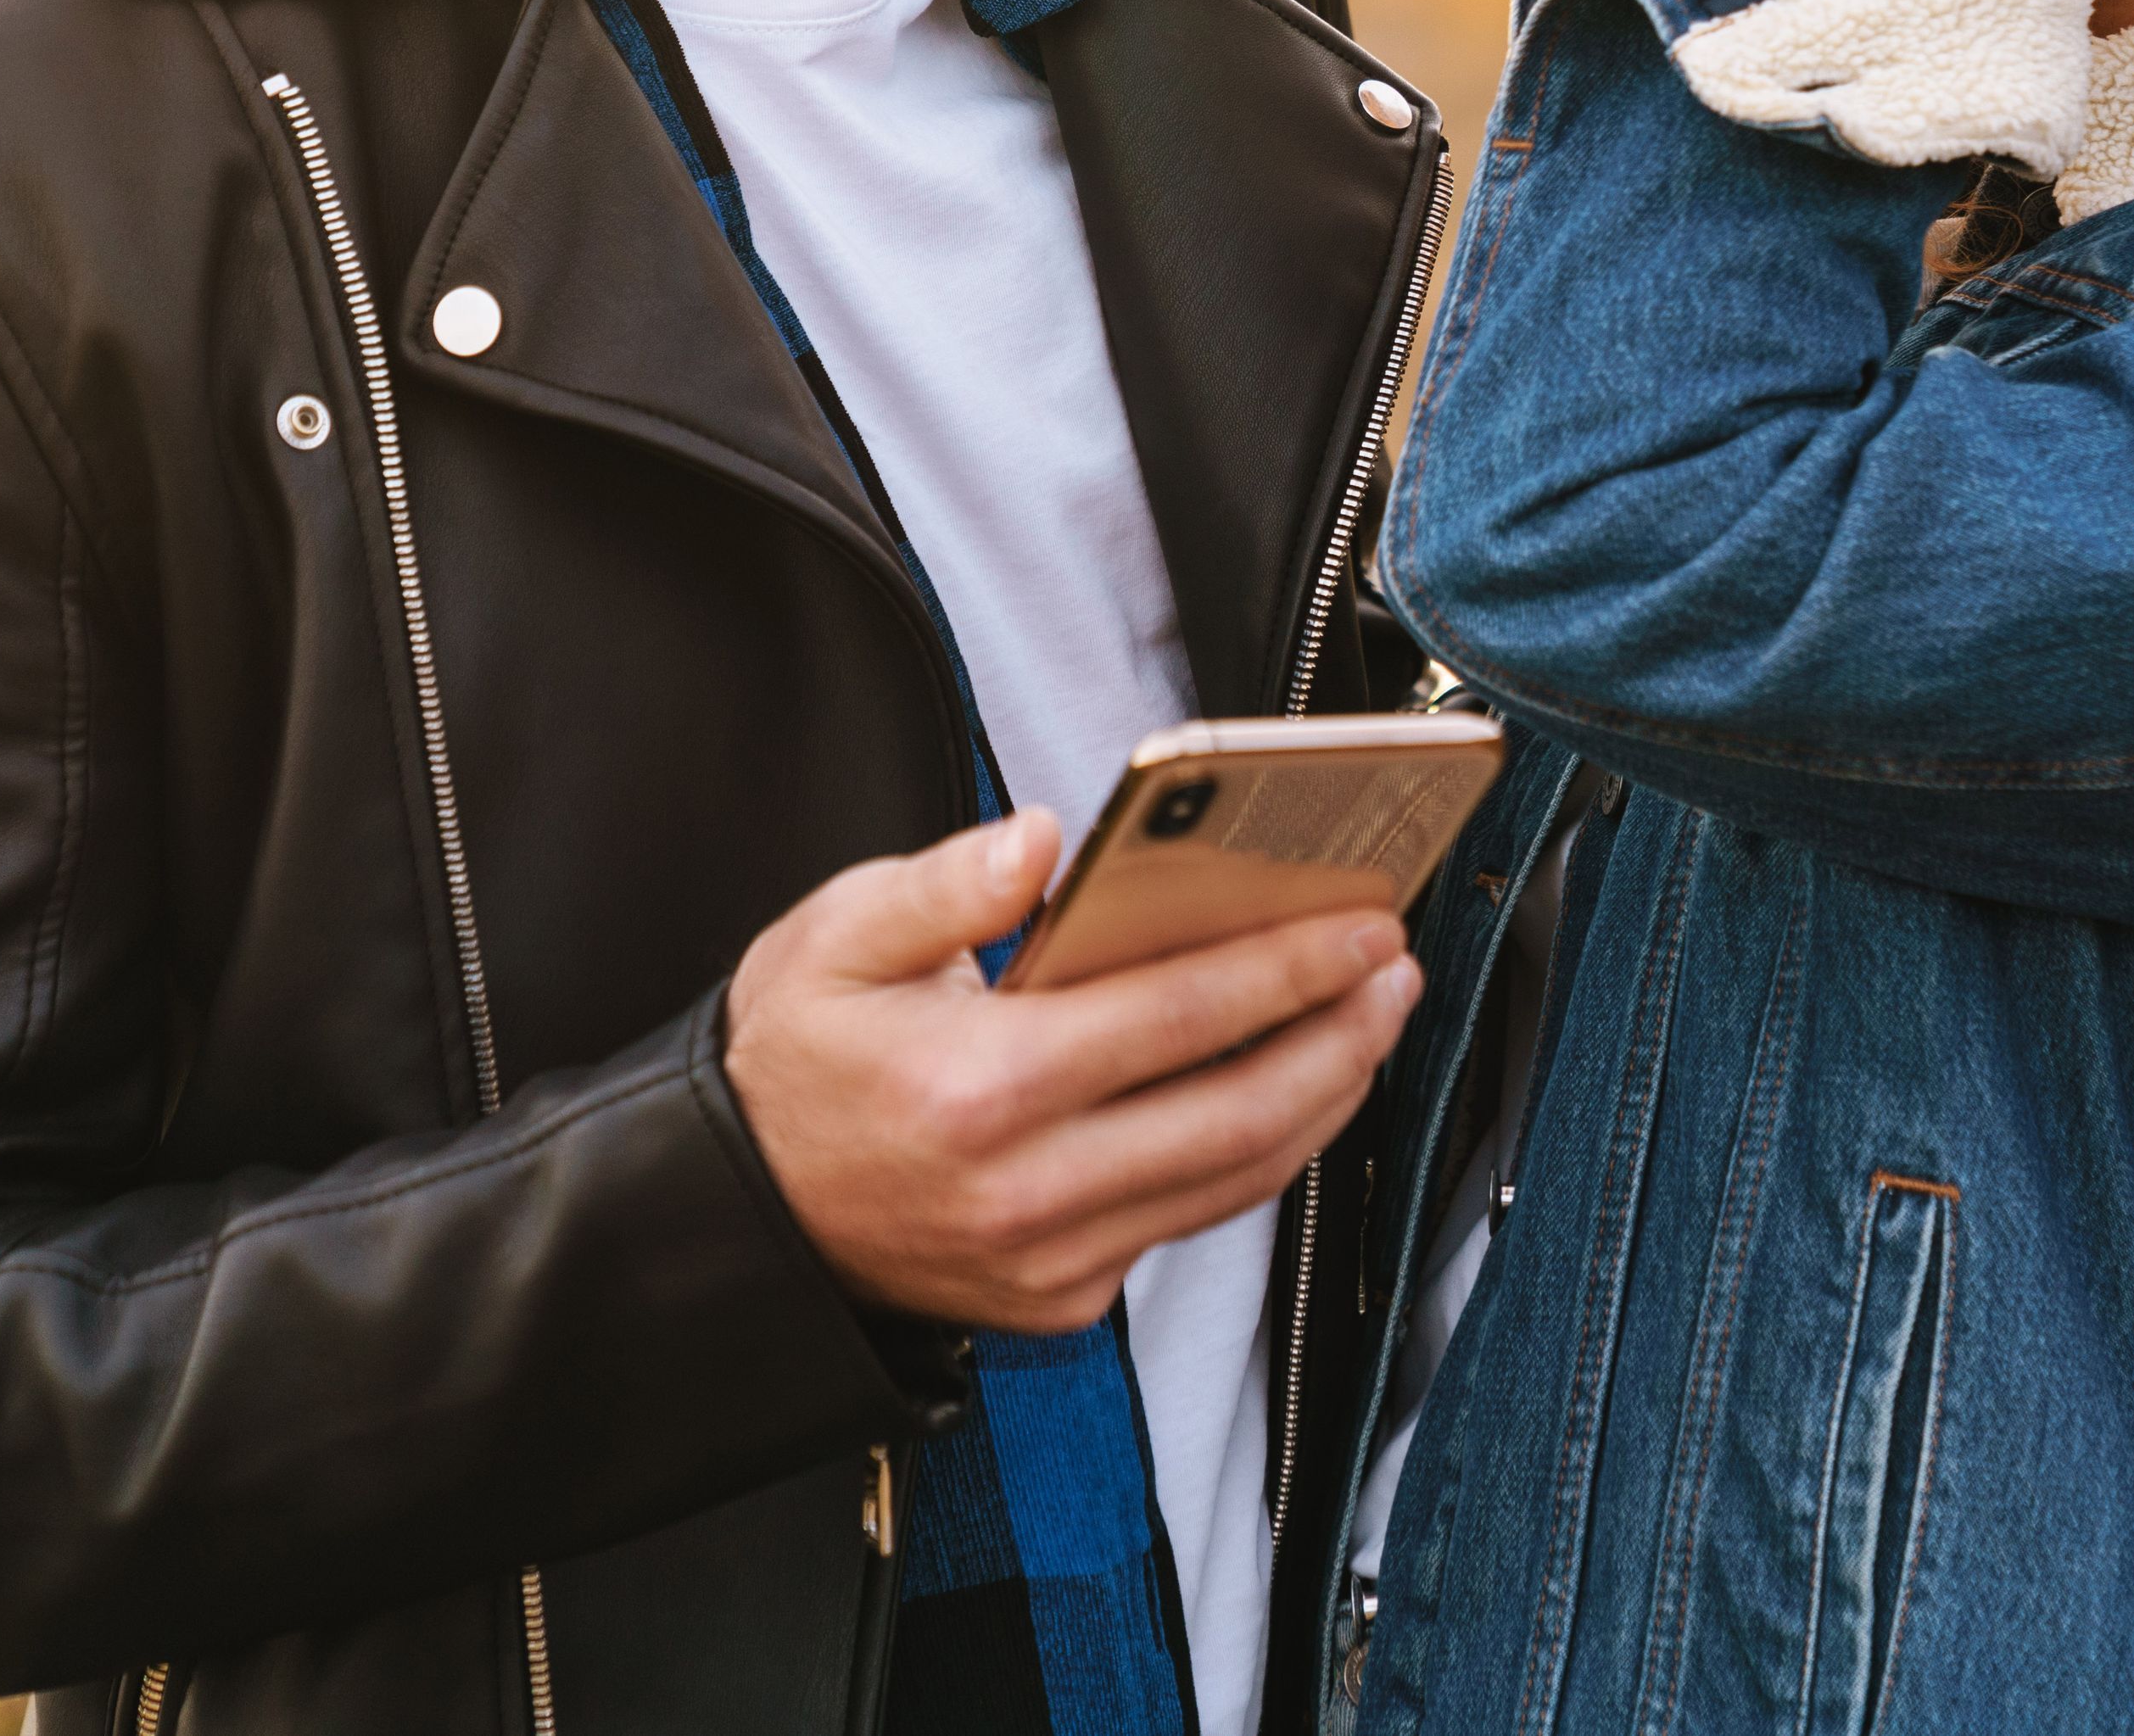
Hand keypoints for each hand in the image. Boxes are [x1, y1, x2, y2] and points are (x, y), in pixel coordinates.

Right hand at [720, 813, 1419, 1336]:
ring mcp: (1050, 1259)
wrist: (737, 1215)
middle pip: (1237, 1113)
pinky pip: (1188, 1219)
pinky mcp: (1062, 1299)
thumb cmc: (791, 1063)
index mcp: (977, 1087)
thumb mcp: (835, 940)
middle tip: (1397, 969)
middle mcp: (1026, 1190)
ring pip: (1234, 1181)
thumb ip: (946, 883)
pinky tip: (1290, 1088)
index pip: (1175, 1021)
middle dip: (1339, 1036)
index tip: (1361, 925)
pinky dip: (1256, 1153)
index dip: (1286, 969)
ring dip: (1321, 1097)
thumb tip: (1042, 835)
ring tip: (1370, 1020)